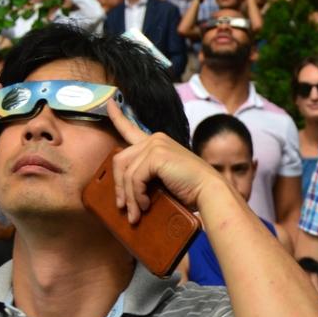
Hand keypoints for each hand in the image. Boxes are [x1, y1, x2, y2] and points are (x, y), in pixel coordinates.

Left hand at [105, 100, 220, 222]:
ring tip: (135, 214)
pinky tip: (146, 205)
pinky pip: (134, 178)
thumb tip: (124, 193)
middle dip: (119, 187)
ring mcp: (155, 145)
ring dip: (129, 197)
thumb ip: (146, 176)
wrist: (209, 191)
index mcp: (157, 142)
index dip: (117, 116)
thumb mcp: (163, 178)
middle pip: (120, 160)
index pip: (130, 127)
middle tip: (122, 207)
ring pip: (126, 173)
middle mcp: (154, 139)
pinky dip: (137, 195)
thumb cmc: (190, 189)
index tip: (108, 102)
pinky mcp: (156, 156)